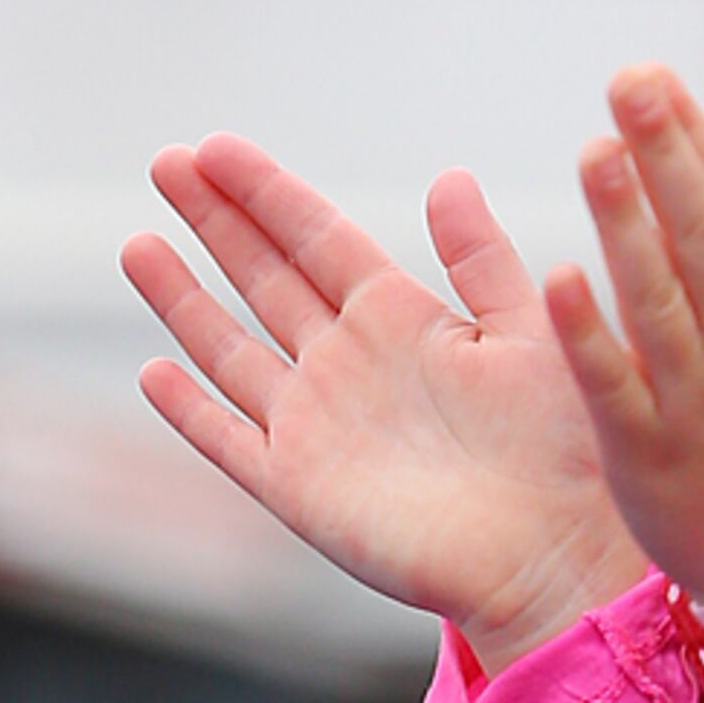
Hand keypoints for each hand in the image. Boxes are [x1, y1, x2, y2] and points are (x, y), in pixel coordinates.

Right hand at [128, 139, 642, 665]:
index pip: (316, 237)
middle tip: (166, 163)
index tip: (215, 147)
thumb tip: (449, 178)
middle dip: (214, 222)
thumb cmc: (566, 451)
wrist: (559, 555)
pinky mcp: (302, 490)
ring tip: (137, 244)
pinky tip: (154, 372)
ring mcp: (319, 427)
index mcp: (402, 318)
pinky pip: (231, 442)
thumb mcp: (531, 335)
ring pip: (233, 350)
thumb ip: (483, 261)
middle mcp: (350, 364)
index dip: (265, 192)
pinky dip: (191, 411)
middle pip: (264, 278)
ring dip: (184, 300)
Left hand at [545, 71, 703, 606]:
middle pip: (701, 236)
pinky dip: (591, 335)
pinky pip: (615, 387)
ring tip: (594, 152)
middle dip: (666, 156)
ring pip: (658, 300)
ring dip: (626, 225)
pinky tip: (559, 277)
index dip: (695, 140)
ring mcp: (695, 400)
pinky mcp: (648, 455)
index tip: (655, 78)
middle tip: (627, 80)